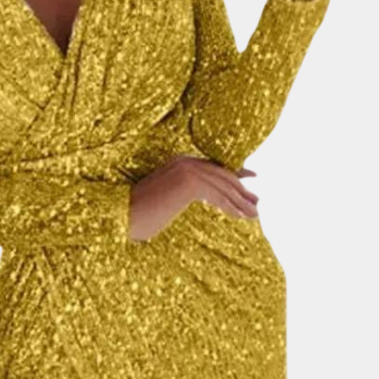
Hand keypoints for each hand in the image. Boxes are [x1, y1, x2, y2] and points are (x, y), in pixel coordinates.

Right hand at [128, 156, 258, 242]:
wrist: (121, 215)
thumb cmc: (137, 214)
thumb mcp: (164, 200)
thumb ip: (183, 194)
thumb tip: (201, 199)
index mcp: (179, 162)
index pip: (213, 166)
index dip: (235, 172)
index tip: (251, 177)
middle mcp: (184, 161)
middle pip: (221, 175)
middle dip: (241, 190)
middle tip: (257, 203)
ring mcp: (186, 169)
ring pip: (222, 185)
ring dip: (240, 201)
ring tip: (254, 214)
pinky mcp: (188, 182)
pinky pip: (217, 195)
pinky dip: (231, 206)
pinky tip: (241, 216)